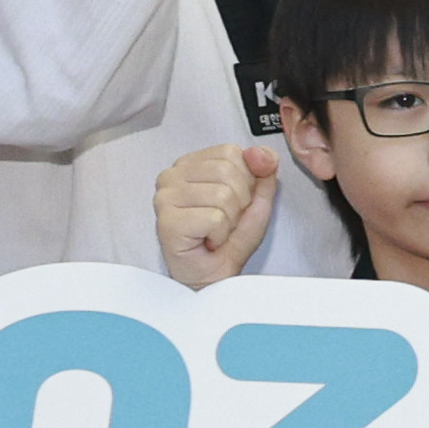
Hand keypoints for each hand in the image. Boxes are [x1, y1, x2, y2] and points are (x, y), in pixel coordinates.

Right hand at [154, 143, 278, 286]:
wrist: (214, 275)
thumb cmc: (228, 240)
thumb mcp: (256, 199)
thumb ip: (263, 170)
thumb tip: (260, 152)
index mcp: (190, 164)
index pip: (231, 152)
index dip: (245, 180)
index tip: (233, 202)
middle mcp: (171, 176)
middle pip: (227, 171)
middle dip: (239, 202)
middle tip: (225, 221)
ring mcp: (165, 198)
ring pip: (222, 195)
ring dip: (230, 221)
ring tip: (216, 231)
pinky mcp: (167, 222)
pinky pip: (214, 218)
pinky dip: (220, 234)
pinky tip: (208, 240)